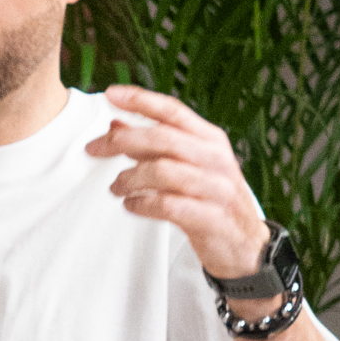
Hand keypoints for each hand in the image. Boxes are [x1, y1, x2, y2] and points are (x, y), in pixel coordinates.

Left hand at [85, 86, 268, 277]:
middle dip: (121, 140)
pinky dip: (141, 204)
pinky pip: (167, 205)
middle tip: (93, 149)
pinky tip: (131, 205)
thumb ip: (154, 145)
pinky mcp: (211, 218)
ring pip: (162, 171)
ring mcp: (216, 188)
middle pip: (162, 138)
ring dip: (128, 177)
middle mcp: (216, 159)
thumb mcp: (188, 165)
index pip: (173, 111)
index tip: (109, 94)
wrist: (246, 246)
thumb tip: (115, 123)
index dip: (140, 100)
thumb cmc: (209, 199)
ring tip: (115, 188)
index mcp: (210, 140)